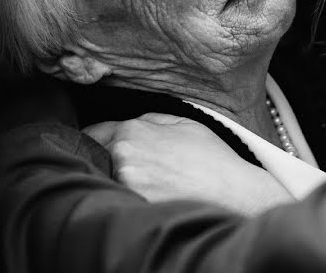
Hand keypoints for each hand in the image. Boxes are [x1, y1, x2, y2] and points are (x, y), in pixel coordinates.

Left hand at [84, 113, 293, 215]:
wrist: (231, 191)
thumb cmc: (212, 158)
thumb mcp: (186, 123)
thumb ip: (152, 120)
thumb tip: (133, 123)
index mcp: (132, 130)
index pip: (93, 134)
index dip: (97, 140)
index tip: (100, 148)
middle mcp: (123, 155)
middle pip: (97, 159)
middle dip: (108, 161)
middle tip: (133, 168)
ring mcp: (127, 182)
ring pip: (107, 181)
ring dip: (118, 181)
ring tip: (145, 184)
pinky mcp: (133, 205)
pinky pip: (120, 200)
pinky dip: (128, 199)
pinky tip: (150, 197)